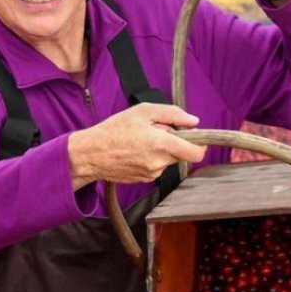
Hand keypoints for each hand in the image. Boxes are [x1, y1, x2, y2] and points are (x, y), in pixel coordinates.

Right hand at [68, 103, 206, 188]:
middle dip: (174, 142)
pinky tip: (134, 151)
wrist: (90, 154)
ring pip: (168, 160)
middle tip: (156, 131)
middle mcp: (159, 163)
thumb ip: (173, 114)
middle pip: (181, 154)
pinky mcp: (144, 180)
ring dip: (161, 150)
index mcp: (161, 144)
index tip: (195, 137)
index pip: (196, 153)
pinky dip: (150, 158)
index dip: (200, 145)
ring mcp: (151, 174)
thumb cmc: (113, 130)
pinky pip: (156, 167)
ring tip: (140, 141)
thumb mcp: (143, 111)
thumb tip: (194, 121)